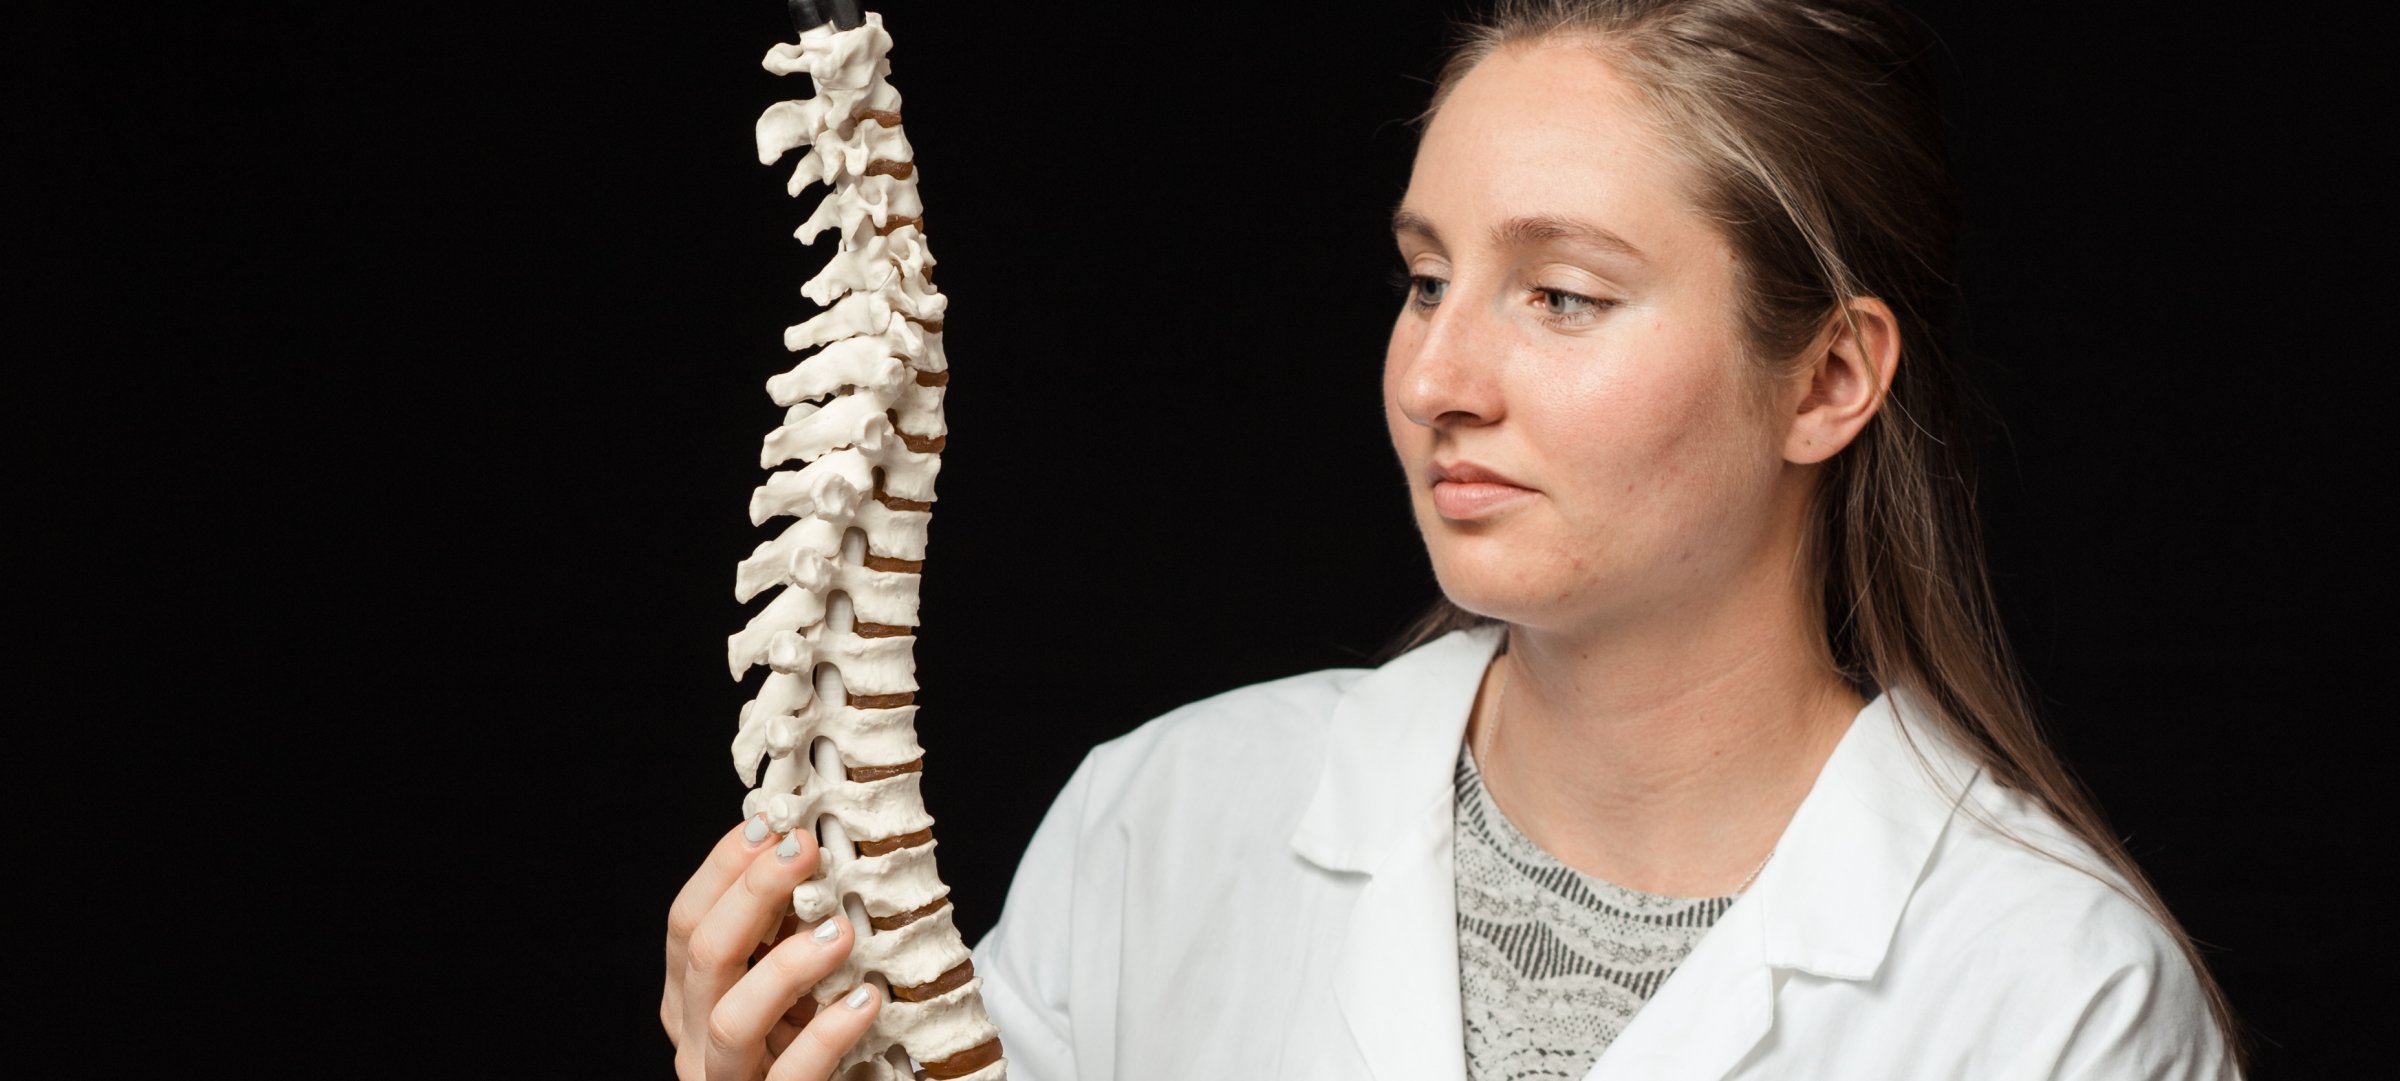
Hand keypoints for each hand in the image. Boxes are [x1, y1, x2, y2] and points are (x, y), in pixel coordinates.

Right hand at [664, 816, 882, 1079]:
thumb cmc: (816, 1046)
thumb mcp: (797, 982)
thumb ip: (792, 930)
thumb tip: (813, 848)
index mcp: (691, 997)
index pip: (686, 921)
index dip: (724, 868)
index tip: (772, 822)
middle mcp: (697, 1039)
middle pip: (703, 957)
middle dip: (751, 894)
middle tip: (804, 850)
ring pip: (732, 1019)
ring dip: (785, 966)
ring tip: (840, 931)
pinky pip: (791, 1075)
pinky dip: (828, 1034)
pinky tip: (866, 999)